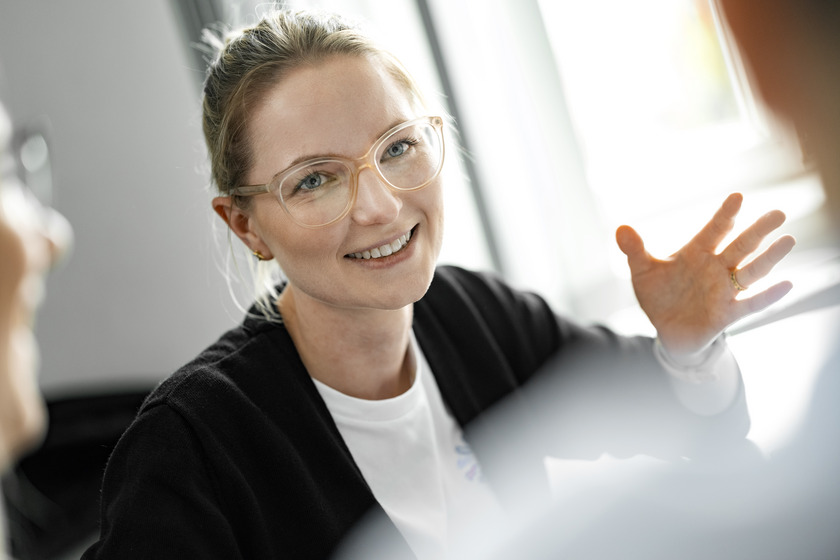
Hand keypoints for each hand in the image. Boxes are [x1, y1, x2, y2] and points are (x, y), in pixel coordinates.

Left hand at [616, 193, 795, 357]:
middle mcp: (716, 268)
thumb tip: (621, 228)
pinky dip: (768, 295)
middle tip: (779, 213)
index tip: (738, 197)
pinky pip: (751, 303)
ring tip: (788, 240)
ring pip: (752, 271)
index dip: (725, 215)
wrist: (666, 329)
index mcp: (697, 253)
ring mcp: (725, 290)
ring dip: (769, 258)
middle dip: (758, 230)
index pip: (714, 230)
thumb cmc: (659, 295)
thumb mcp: (643, 272)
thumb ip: (635, 250)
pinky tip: (788, 284)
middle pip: (741, 246)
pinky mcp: (728, 313)